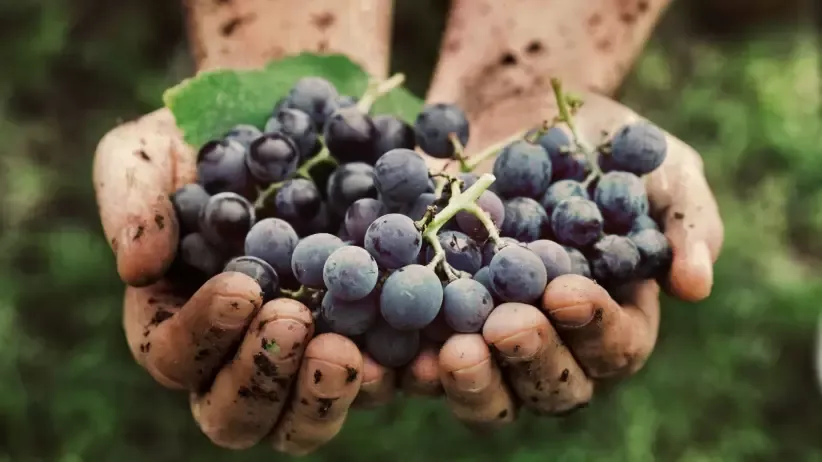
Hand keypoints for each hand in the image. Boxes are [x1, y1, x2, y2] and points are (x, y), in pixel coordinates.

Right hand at [94, 108, 385, 454]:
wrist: (294, 120)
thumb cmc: (207, 141)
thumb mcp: (151, 151)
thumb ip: (131, 200)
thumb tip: (137, 267)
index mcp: (182, 322)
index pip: (176, 356)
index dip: (203, 334)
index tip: (243, 288)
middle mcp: (242, 353)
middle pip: (238, 413)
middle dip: (263, 377)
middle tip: (295, 323)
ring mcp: (308, 354)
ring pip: (306, 420)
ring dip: (325, 398)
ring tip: (348, 352)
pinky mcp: (370, 340)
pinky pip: (383, 380)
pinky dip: (399, 376)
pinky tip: (420, 353)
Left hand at [426, 90, 723, 423]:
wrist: (520, 111)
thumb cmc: (602, 145)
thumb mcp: (660, 168)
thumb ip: (686, 222)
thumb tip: (696, 286)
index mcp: (614, 318)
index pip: (615, 346)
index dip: (595, 327)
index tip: (568, 291)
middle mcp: (554, 341)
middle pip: (551, 386)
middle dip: (530, 359)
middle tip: (507, 326)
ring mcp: (491, 336)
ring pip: (487, 389)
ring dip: (470, 381)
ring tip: (451, 353)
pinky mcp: (436, 317)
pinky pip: (420, 356)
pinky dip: (405, 363)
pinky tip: (391, 351)